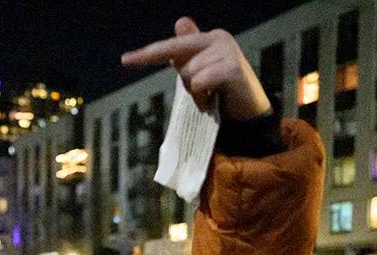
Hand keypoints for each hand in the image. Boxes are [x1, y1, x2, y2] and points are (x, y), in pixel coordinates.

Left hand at [121, 17, 270, 119]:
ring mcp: (227, 51)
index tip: (126, 60)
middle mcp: (218, 38)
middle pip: (178, 58)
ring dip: (197, 93)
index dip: (148, 54)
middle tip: (202, 93)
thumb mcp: (201, 71)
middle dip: (184, 79)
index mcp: (208, 38)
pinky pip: (200, 82)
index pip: (172, 45)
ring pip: (188, 74)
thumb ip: (188, 52)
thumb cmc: (223, 91)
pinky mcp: (233, 68)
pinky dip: (204, 96)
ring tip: (213, 96)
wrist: (250, 112)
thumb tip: (180, 21)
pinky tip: (217, 98)